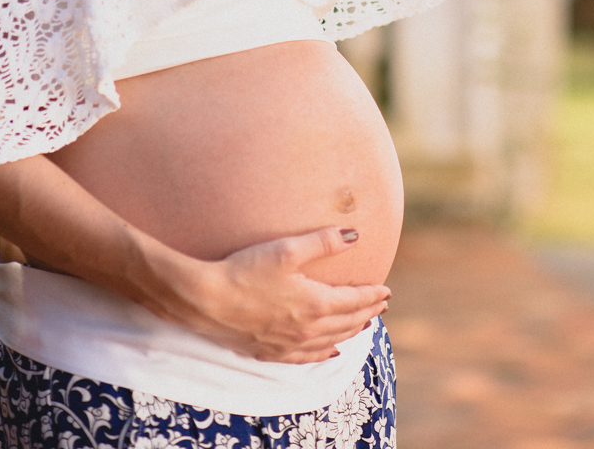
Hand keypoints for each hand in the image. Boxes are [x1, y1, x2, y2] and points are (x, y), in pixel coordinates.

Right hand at [168, 226, 390, 363]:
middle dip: (367, 313)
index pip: (355, 301)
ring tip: (364, 325)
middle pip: (347, 323)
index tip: (386, 291)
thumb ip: (323, 242)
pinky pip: (308, 358)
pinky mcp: (271, 352)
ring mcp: (289, 344)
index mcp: (315, 304)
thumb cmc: (246, 270)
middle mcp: (308, 329)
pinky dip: (326, 354)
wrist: (207, 300)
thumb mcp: (287, 250)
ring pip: (332, 341)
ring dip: (351, 332)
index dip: (372, 296)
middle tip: (381, 306)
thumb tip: (354, 236)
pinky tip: (331, 352)